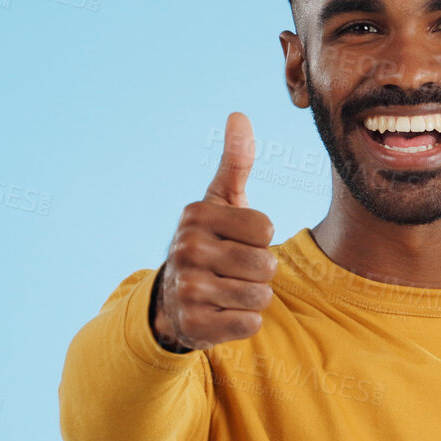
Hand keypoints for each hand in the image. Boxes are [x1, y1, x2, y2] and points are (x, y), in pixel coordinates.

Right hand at [150, 112, 277, 351]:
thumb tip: (239, 115)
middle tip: (232, 270)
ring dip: (253, 297)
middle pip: (266, 265)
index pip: (266, 230)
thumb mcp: (220, 202)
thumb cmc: (210, 243)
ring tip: (227, 290)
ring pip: (260, 296)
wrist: (174, 300)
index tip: (235, 241)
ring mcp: (187, 290)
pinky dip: (243, 321)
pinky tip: (221, 312)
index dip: (260, 240)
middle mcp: (186, 250)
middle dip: (259, 272)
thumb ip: (235, 162)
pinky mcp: (194, 325)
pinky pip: (249, 323)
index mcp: (195, 216)